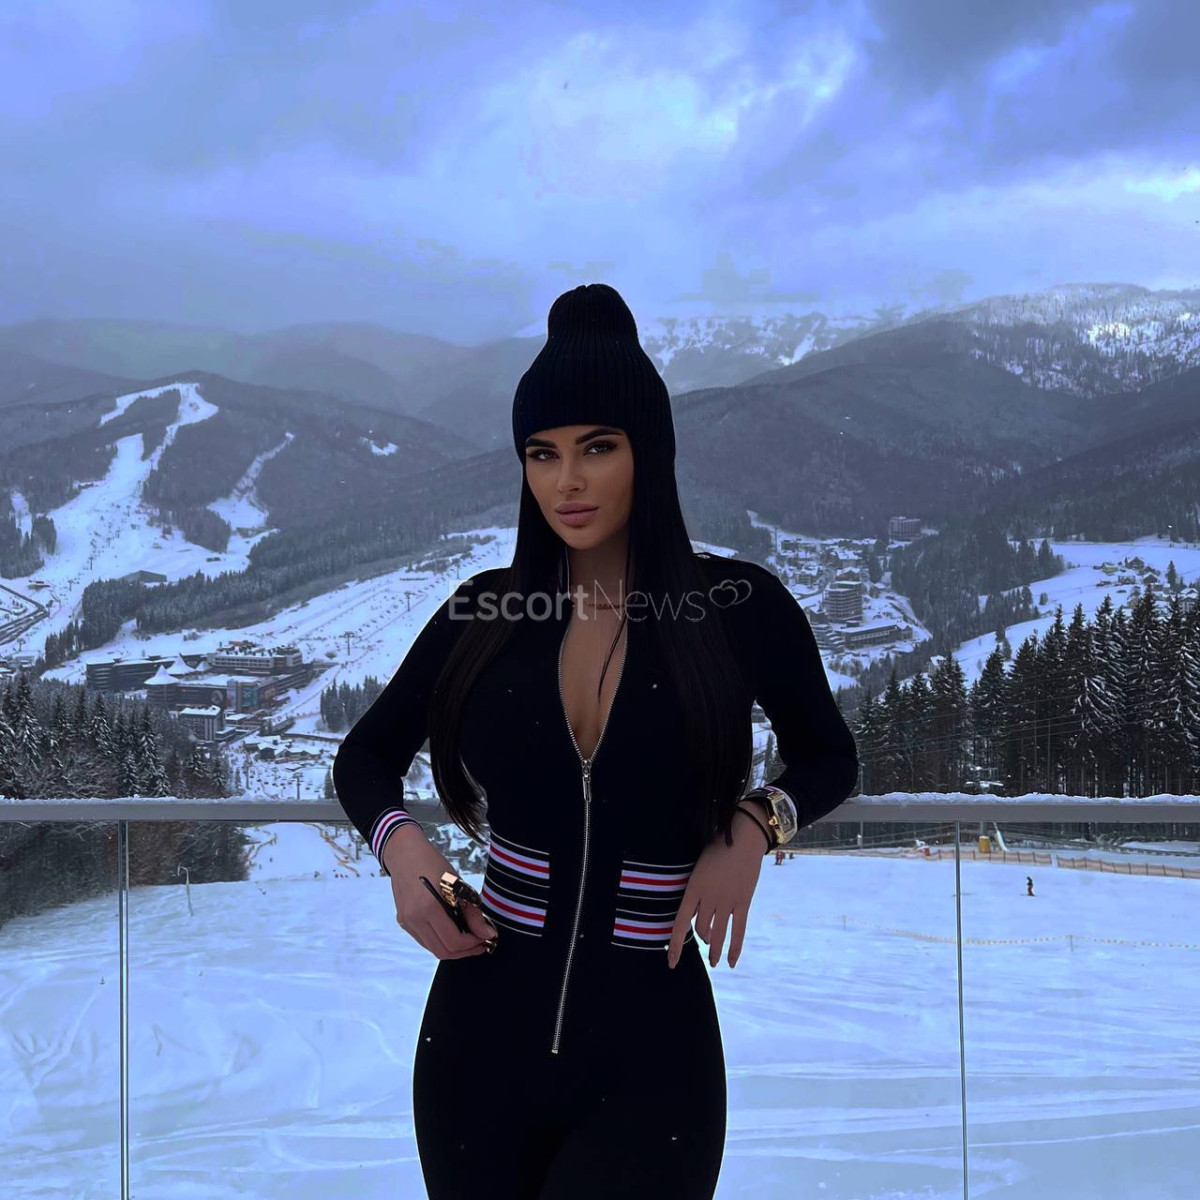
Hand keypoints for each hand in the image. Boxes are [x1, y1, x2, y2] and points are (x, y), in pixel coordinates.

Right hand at [384, 824, 495, 959]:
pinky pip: (424, 940)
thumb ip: (473, 913)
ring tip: (468, 938)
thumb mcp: (458, 884)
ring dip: (452, 948)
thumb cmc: (433, 864)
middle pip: (443, 951)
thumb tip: (488, 934)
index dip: (472, 943)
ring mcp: (407, 922)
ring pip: (433, 949)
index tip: (485, 937)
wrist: (404, 853)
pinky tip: (451, 930)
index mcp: (429, 907)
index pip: (454, 941)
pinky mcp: (403, 922)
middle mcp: (414, 919)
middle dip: (464, 951)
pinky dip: (440, 941)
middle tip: (480, 943)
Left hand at [666, 808, 766, 969]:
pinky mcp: (743, 903)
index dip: (674, 944)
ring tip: (713, 963)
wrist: (743, 838)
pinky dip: (735, 948)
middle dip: (701, 938)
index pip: (679, 923)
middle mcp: (708, 898)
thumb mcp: (700, 867)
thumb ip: (697, 889)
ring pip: (717, 934)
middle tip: (704, 942)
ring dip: (714, 951)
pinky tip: (731, 961)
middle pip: (700, 929)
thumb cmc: (719, 848)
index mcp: (693, 888)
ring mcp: (726, 902)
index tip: (671, 962)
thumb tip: (697, 909)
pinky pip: (738, 931)